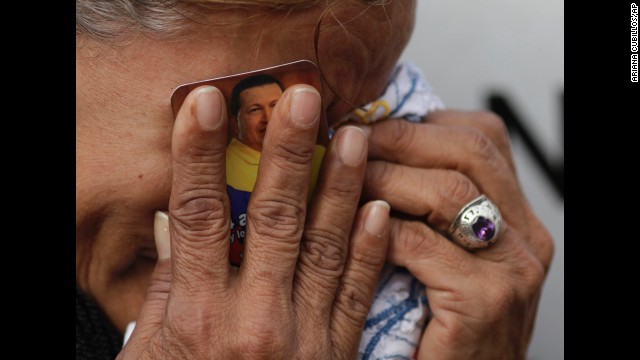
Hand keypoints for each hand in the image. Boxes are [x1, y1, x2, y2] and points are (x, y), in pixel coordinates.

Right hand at [118, 85, 390, 358]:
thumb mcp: (152, 358)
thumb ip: (168, 293)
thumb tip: (178, 232)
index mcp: (198, 317)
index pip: (197, 216)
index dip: (199, 154)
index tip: (205, 103)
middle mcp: (253, 321)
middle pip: (273, 218)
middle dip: (288, 152)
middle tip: (303, 98)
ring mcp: (303, 338)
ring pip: (325, 245)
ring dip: (341, 185)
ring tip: (353, 135)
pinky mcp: (338, 355)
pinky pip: (356, 293)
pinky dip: (368, 248)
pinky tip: (377, 207)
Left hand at [359, 111, 553, 359]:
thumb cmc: (441, 327)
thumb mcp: (444, 256)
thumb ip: (426, 208)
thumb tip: (369, 151)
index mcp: (516, 218)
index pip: (481, 138)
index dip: (420, 124)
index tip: (372, 126)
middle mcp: (525, 238)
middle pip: (469, 150)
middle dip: (399, 138)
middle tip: (349, 140)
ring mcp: (512, 270)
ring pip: (446, 190)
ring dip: (384, 178)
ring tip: (345, 180)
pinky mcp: (484, 301)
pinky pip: (420, 243)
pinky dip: (378, 231)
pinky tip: (354, 231)